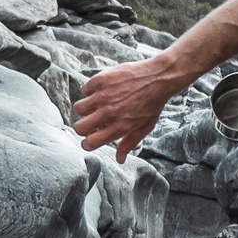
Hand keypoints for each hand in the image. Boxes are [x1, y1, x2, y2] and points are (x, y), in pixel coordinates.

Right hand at [73, 54, 188, 156]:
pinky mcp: (101, 80)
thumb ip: (129, 143)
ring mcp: (103, 96)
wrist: (159, 77)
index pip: (90, 143)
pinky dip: (91, 91)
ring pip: (78, 108)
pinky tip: (103, 90)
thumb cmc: (152, 104)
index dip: (88, 143)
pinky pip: (85, 90)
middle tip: (92, 121)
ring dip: (86, 108)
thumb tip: (119, 160)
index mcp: (119, 127)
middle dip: (83, 127)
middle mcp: (109, 113)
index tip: (91, 138)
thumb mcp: (144, 127)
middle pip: (79, 127)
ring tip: (97, 105)